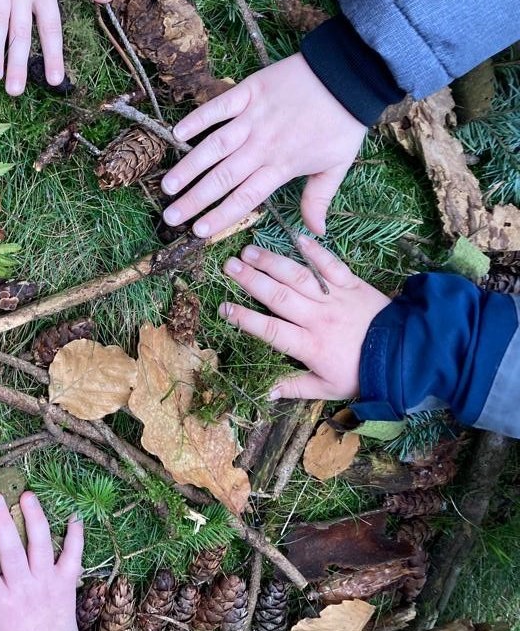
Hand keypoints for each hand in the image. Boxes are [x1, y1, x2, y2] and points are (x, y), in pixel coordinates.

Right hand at [0, 491, 83, 630]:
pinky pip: (74, 555)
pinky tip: (73, 514)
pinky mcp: (67, 581)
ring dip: (35, 518)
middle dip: (3, 524)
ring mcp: (48, 582)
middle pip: (12, 552)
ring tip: (27, 495)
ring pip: (42, 546)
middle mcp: (25, 588)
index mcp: (2, 603)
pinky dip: (76, 535)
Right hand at [161, 53, 366, 237]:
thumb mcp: (337, 165)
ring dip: (189, 166)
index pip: (245, 197)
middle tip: (171, 217)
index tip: (199, 232)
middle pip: (222, 178)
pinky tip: (176, 133)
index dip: (221, 215)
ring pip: (214, 146)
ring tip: (168, 185)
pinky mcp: (249, 92)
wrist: (350, 75)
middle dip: (194, 200)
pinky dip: (197, 119)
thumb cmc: (344, 122)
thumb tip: (315, 233)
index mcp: (282, 165)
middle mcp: (262, 145)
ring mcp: (253, 118)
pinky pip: (218, 107)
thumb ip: (319, 199)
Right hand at [219, 236, 390, 400]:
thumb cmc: (363, 373)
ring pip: (299, 276)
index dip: (245, 318)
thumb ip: (295, 388)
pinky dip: (315, 250)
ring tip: (249, 251)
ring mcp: (335, 298)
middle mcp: (319, 318)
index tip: (223, 307)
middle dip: (251, 279)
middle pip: (279, 296)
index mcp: (310, 345)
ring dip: (273, 262)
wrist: (407, 355)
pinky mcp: (352, 284)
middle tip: (229, 265)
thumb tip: (266, 392)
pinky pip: (331, 264)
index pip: (270, 329)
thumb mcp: (328, 388)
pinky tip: (297, 238)